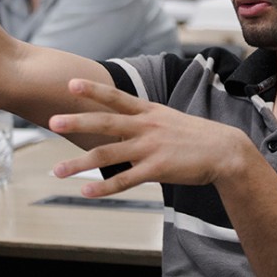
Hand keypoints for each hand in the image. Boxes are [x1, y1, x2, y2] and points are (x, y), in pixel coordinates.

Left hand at [48, 78, 252, 196]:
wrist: (224, 151)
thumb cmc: (194, 136)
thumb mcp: (167, 119)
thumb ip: (142, 121)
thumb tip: (121, 125)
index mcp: (148, 112)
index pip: (116, 98)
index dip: (93, 90)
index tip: (70, 83)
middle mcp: (146, 127)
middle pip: (105, 122)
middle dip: (77, 121)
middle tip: (51, 121)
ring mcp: (150, 148)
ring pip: (108, 155)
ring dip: (79, 164)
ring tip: (56, 171)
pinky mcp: (157, 169)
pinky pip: (125, 180)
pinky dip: (104, 188)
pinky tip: (86, 193)